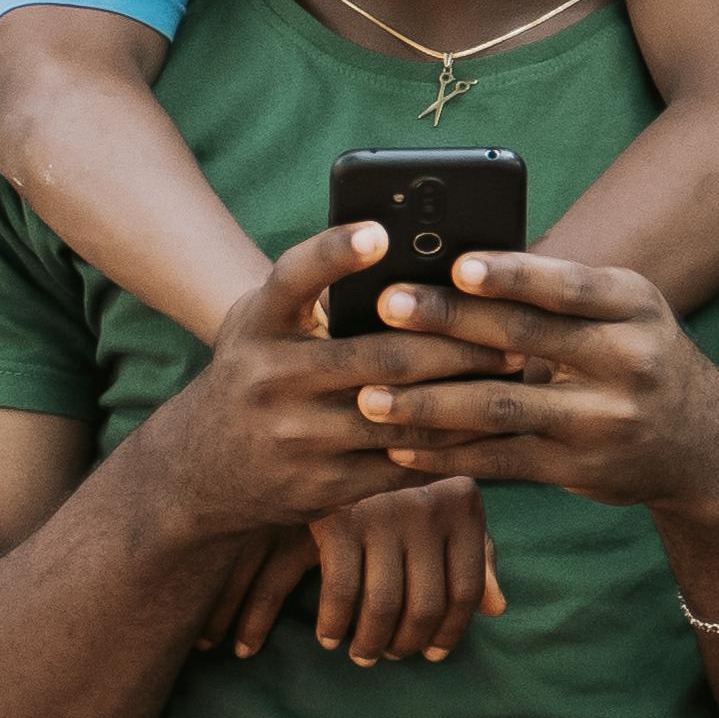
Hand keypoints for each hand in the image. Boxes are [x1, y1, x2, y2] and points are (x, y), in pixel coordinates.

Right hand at [135, 222, 513, 541]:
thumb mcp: (265, 324)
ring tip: (514, 372)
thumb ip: (318, 293)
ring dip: (466, 395)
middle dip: (455, 345)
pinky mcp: (323, 487)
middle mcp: (271, 380)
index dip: (334, 253)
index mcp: (260, 325)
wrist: (203, 470)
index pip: (293, 279)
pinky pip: (403, 463)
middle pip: (381, 356)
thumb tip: (412, 248)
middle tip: (511, 330)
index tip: (381, 231)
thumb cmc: (259, 370)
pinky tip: (489, 425)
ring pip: (402, 414)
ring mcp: (296, 438)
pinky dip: (452, 445)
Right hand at [226, 475, 506, 666]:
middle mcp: (428, 507)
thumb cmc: (397, 481)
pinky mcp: (337, 518)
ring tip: (362, 652)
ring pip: (381, 607)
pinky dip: (333, 624)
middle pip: (425, 606)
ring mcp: (383, 512)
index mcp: (463, 504)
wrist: (333, 432)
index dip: (452, 631)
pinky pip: (340, 592)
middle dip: (406, 644)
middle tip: (391, 656)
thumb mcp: (444, 504)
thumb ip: (476, 553)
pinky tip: (329, 636)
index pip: (467, 589)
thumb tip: (498, 608)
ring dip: (370, 643)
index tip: (434, 654)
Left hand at [361, 249, 718, 520]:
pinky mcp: (580, 470)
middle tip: (387, 308)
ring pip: (503, 407)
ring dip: (430, 403)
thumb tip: (454, 267)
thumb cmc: (637, 356)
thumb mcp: (624, 312)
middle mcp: (627, 361)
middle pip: (525, 339)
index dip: (512, 276)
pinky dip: (447, 454)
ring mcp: (604, 421)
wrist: (703, 445)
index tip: (456, 265)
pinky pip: (502, 460)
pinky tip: (400, 446)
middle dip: (449, 322)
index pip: (568, 286)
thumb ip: (557, 294)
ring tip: (370, 396)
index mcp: (632, 306)